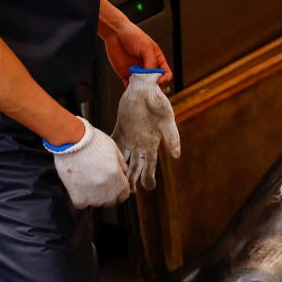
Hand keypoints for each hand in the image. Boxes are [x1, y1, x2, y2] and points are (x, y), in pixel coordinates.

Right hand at [45, 116, 129, 208]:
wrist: (71, 141)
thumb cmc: (92, 141)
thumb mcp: (113, 148)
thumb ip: (120, 162)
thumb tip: (123, 170)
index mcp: (119, 180)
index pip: (124, 194)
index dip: (118, 190)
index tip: (112, 186)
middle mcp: (109, 191)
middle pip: (110, 201)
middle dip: (107, 194)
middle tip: (97, 182)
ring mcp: (94, 196)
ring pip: (96, 203)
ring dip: (93, 196)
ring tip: (86, 181)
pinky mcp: (78, 197)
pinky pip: (81, 204)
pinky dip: (79, 198)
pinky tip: (77, 187)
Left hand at [101, 15, 172, 86]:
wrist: (115, 33)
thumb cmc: (133, 36)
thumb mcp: (146, 47)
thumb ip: (151, 62)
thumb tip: (152, 76)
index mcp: (157, 61)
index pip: (166, 74)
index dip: (164, 79)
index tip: (158, 80)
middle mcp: (148, 68)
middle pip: (155, 82)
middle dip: (153, 86)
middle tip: (148, 86)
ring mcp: (138, 72)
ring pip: (143, 86)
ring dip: (142, 89)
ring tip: (139, 88)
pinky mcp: (126, 75)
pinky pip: (130, 86)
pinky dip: (131, 89)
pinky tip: (131, 88)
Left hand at [112, 68, 180, 190]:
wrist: (145, 88)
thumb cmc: (159, 102)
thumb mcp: (168, 120)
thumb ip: (172, 138)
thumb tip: (176, 156)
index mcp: (153, 143)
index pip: (151, 164)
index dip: (149, 176)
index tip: (148, 188)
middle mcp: (141, 143)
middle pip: (137, 165)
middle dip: (134, 179)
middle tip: (129, 193)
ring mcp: (130, 136)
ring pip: (124, 157)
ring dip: (122, 169)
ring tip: (117, 181)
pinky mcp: (120, 128)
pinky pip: (114, 142)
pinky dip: (110, 151)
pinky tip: (104, 160)